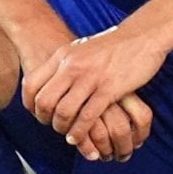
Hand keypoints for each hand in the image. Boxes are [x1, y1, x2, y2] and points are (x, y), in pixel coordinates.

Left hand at [23, 26, 168, 155]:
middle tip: (53, 125)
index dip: (30, 105)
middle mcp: (72, 66)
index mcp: (62, 56)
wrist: (142, 36)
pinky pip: (87, 117)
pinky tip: (79, 137)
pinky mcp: (109, 88)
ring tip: (67, 134)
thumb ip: (65, 65)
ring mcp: (90, 77)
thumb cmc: (112, 46)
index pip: (31, 85)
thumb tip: (50, 82)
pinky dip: (80, 132)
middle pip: (44, 101)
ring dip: (63, 128)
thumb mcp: (80, 49)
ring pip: (64, 111)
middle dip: (45, 119)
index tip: (38, 114)